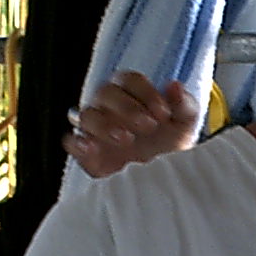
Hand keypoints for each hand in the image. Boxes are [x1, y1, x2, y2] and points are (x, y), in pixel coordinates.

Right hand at [64, 72, 202, 177]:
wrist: (163, 175)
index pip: (130, 80)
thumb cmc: (171, 141)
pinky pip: (71, 141)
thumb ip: (183, 104)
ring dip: (104, 125)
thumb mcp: (184, 123)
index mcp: (132, 92)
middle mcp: (109, 105)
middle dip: (126, 108)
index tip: (163, 113)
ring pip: (86, 115)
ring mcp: (95, 128)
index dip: (146, 93)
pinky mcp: (85, 151)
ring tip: (126, 139)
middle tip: (148, 126)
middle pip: (105, 93)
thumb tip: (174, 85)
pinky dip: (78, 144)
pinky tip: (93, 149)